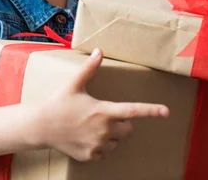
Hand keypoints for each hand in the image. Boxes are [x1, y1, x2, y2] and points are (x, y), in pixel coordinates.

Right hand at [34, 49, 168, 161]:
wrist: (41, 126)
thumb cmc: (59, 103)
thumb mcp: (75, 84)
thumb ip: (90, 68)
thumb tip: (99, 50)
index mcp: (104, 111)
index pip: (133, 111)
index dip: (151, 111)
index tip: (166, 111)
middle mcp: (104, 130)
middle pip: (128, 130)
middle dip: (122, 123)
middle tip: (105, 116)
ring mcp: (97, 145)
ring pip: (117, 142)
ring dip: (111, 136)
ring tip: (92, 127)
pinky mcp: (90, 156)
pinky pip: (105, 153)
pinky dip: (100, 147)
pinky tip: (87, 137)